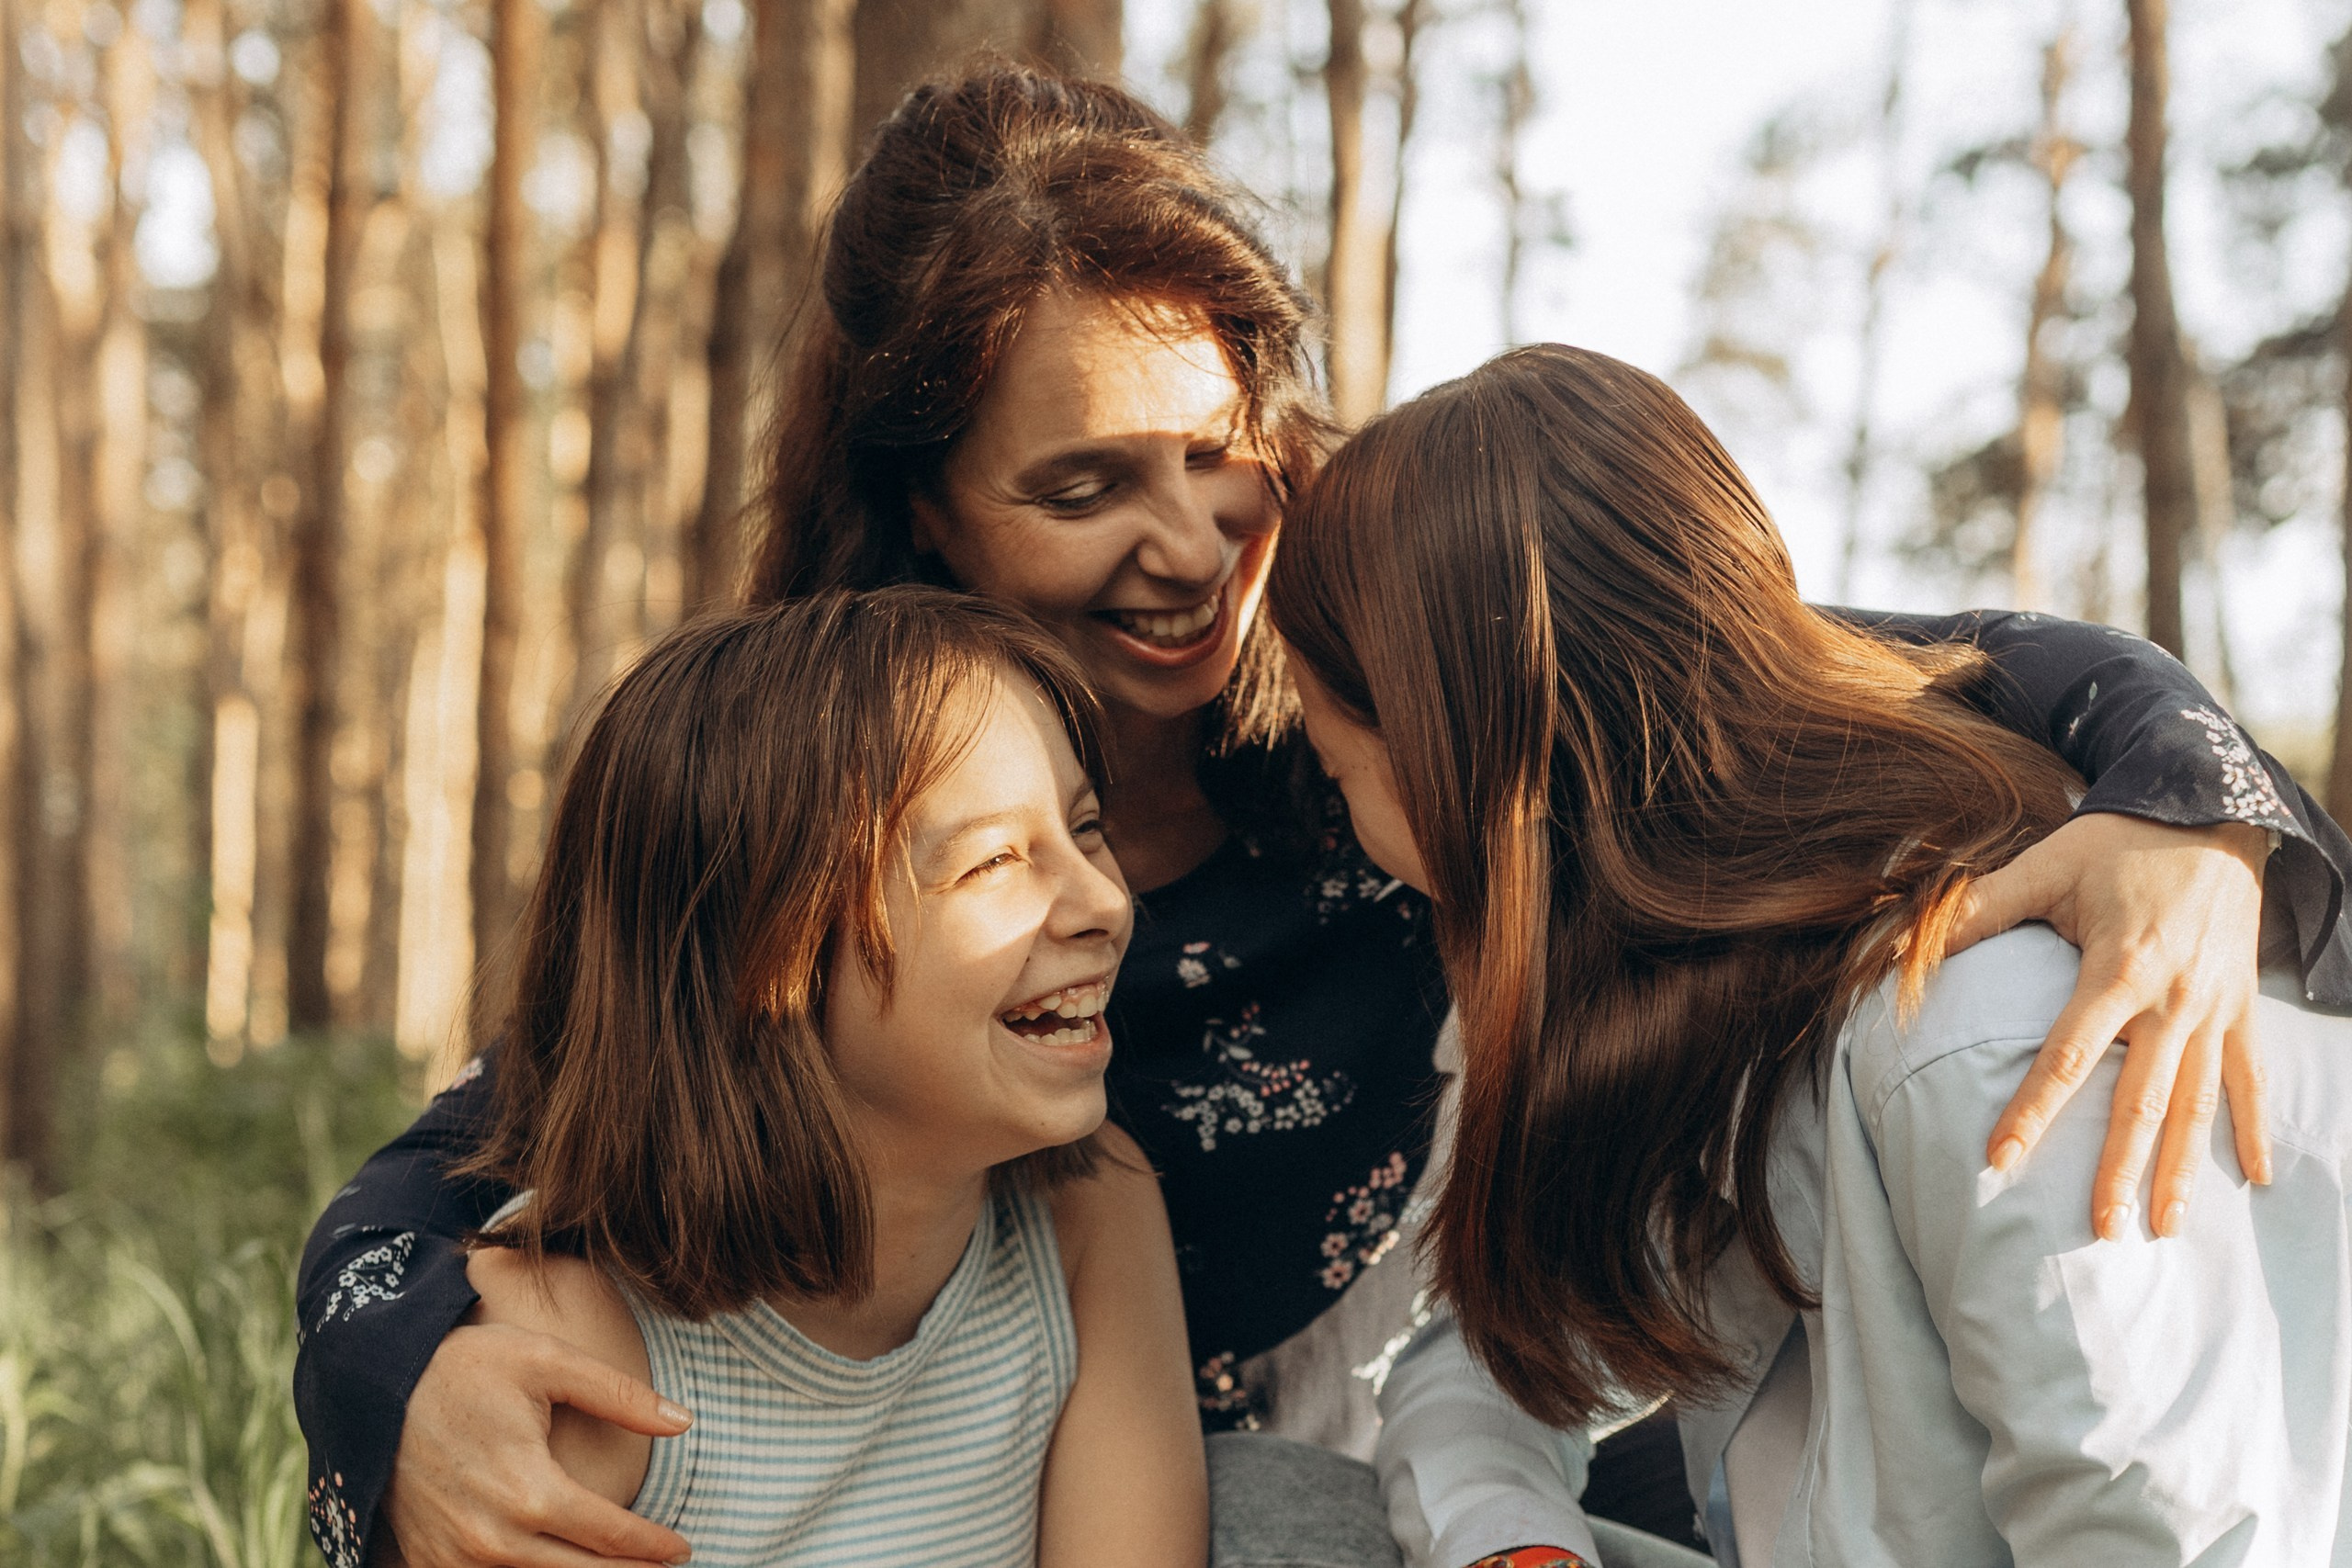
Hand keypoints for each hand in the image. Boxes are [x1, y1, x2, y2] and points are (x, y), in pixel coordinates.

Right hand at [381, 1323, 693, 1567]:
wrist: (372, 1384)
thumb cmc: (466, 1365)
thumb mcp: (548, 1359)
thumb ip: (621, 1395)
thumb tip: (685, 1421)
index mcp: (529, 1491)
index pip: (611, 1535)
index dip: (653, 1545)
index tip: (682, 1548)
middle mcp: (492, 1539)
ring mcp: (454, 1559)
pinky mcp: (426, 1563)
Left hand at [1945, 813, 2272, 1241]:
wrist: (2211, 812)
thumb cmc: (2116, 842)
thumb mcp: (2045, 866)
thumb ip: (1980, 910)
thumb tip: (1905, 943)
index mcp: (2119, 969)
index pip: (2067, 1057)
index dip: (2031, 1112)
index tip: (2000, 1160)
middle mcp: (2174, 1000)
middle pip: (2139, 1101)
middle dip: (2117, 1170)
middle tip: (2098, 1231)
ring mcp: (2215, 1009)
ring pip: (2197, 1104)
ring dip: (2181, 1168)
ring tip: (2164, 1227)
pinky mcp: (2241, 1008)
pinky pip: (2252, 1078)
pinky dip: (2252, 1128)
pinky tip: (2253, 1178)